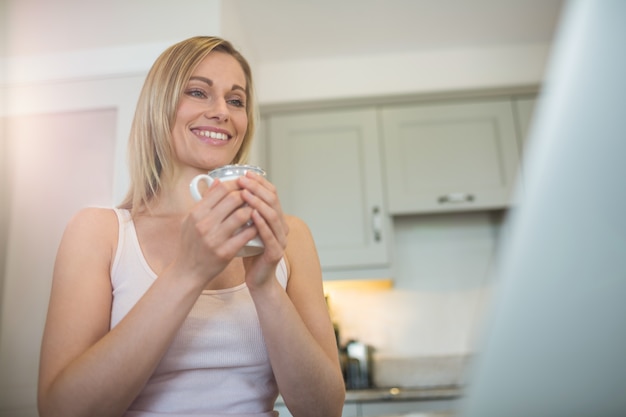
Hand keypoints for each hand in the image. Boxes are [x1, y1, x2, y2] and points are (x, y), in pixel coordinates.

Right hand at [177, 178, 257, 284]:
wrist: (188, 272)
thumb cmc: (190, 244)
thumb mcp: (190, 220)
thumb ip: (204, 201)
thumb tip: (217, 181)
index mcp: (196, 213)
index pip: (220, 189)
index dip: (236, 183)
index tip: (244, 183)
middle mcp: (204, 224)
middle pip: (233, 199)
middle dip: (247, 194)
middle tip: (253, 195)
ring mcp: (214, 239)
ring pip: (241, 215)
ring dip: (252, 210)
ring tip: (256, 209)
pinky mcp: (225, 252)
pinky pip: (245, 235)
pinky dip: (254, 228)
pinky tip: (258, 225)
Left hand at [237, 172, 288, 288]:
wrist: (256, 278)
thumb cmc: (248, 252)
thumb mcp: (242, 226)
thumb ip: (238, 210)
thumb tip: (223, 188)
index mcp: (274, 217)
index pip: (271, 193)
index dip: (259, 182)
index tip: (244, 173)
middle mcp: (281, 225)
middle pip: (273, 200)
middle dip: (257, 188)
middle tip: (243, 181)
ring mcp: (281, 238)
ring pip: (273, 215)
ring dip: (259, 202)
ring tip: (245, 194)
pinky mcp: (276, 252)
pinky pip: (270, 235)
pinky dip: (262, 223)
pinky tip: (252, 215)